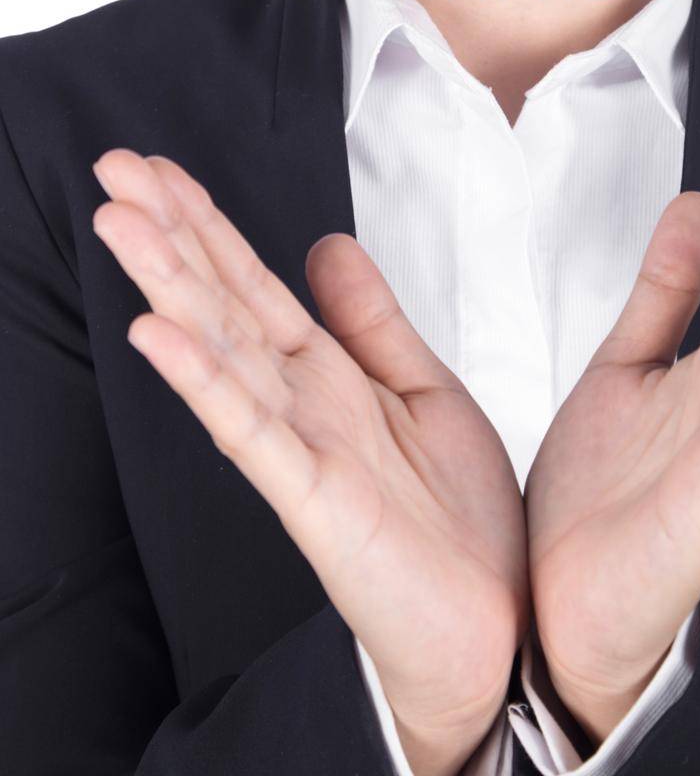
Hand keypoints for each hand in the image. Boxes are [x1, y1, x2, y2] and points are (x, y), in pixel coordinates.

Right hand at [91, 148, 527, 754]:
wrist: (496, 623)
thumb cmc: (460, 518)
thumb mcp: (424, 389)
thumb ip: (372, 320)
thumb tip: (325, 244)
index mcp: (328, 373)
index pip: (253, 283)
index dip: (209, 224)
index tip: (161, 169)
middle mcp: (301, 402)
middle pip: (223, 302)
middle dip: (169, 233)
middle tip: (113, 166)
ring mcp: (297, 448)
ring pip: (222, 350)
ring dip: (170, 284)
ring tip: (120, 223)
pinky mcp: (310, 500)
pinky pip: (249, 431)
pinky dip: (204, 380)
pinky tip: (160, 334)